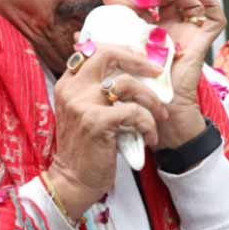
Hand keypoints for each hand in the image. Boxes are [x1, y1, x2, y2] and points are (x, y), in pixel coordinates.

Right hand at [49, 45, 167, 219]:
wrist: (73, 180)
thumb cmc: (85, 147)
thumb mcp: (83, 112)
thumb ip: (95, 90)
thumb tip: (127, 70)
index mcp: (67, 83)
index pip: (91, 50)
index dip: (119, 49)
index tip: (139, 57)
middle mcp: (71, 89)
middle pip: (107, 54)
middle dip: (137, 59)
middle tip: (156, 71)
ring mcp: (82, 104)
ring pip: (127, 84)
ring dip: (151, 99)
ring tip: (160, 114)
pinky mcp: (96, 122)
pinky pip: (133, 112)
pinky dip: (148, 123)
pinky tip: (150, 137)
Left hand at [105, 0, 225, 147]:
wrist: (156, 116)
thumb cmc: (135, 95)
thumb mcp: (115, 67)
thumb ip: (100, 51)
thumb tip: (75, 38)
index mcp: (149, 34)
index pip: (140, 9)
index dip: (125, 1)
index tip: (107, 1)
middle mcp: (170, 31)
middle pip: (165, 0)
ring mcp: (187, 35)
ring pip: (188, 2)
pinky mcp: (203, 42)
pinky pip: (215, 18)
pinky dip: (212, 1)